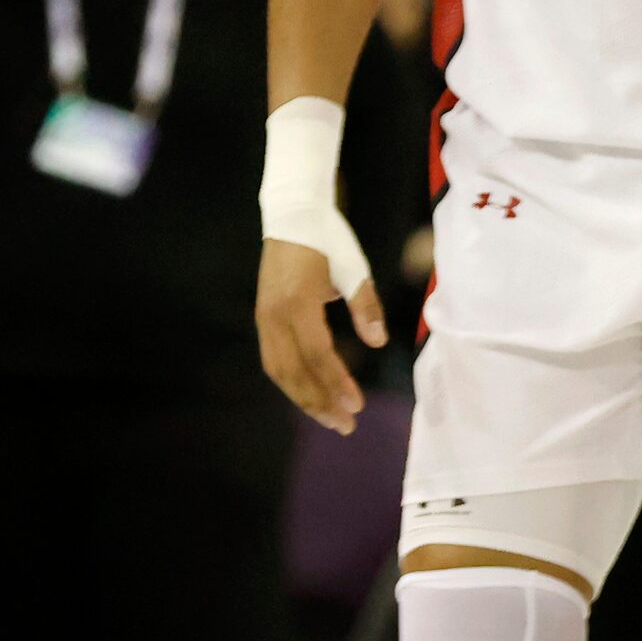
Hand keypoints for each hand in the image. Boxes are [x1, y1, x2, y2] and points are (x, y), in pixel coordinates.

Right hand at [256, 236, 385, 435]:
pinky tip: (310, 393)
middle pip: (294, 372)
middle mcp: (274, 316)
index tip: (357, 405)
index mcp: (298, 303)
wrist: (292, 215)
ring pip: (279, 370)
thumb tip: (377, 343)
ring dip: (303, 398)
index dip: (337, 382)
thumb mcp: (354, 268)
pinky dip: (292, 381)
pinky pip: (275, 359)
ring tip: (329, 418)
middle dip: (319, 402)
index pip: (318, 355)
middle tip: (345, 425)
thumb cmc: (329, 239)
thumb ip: (366, 306)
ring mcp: (265, 318)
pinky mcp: (264, 318)